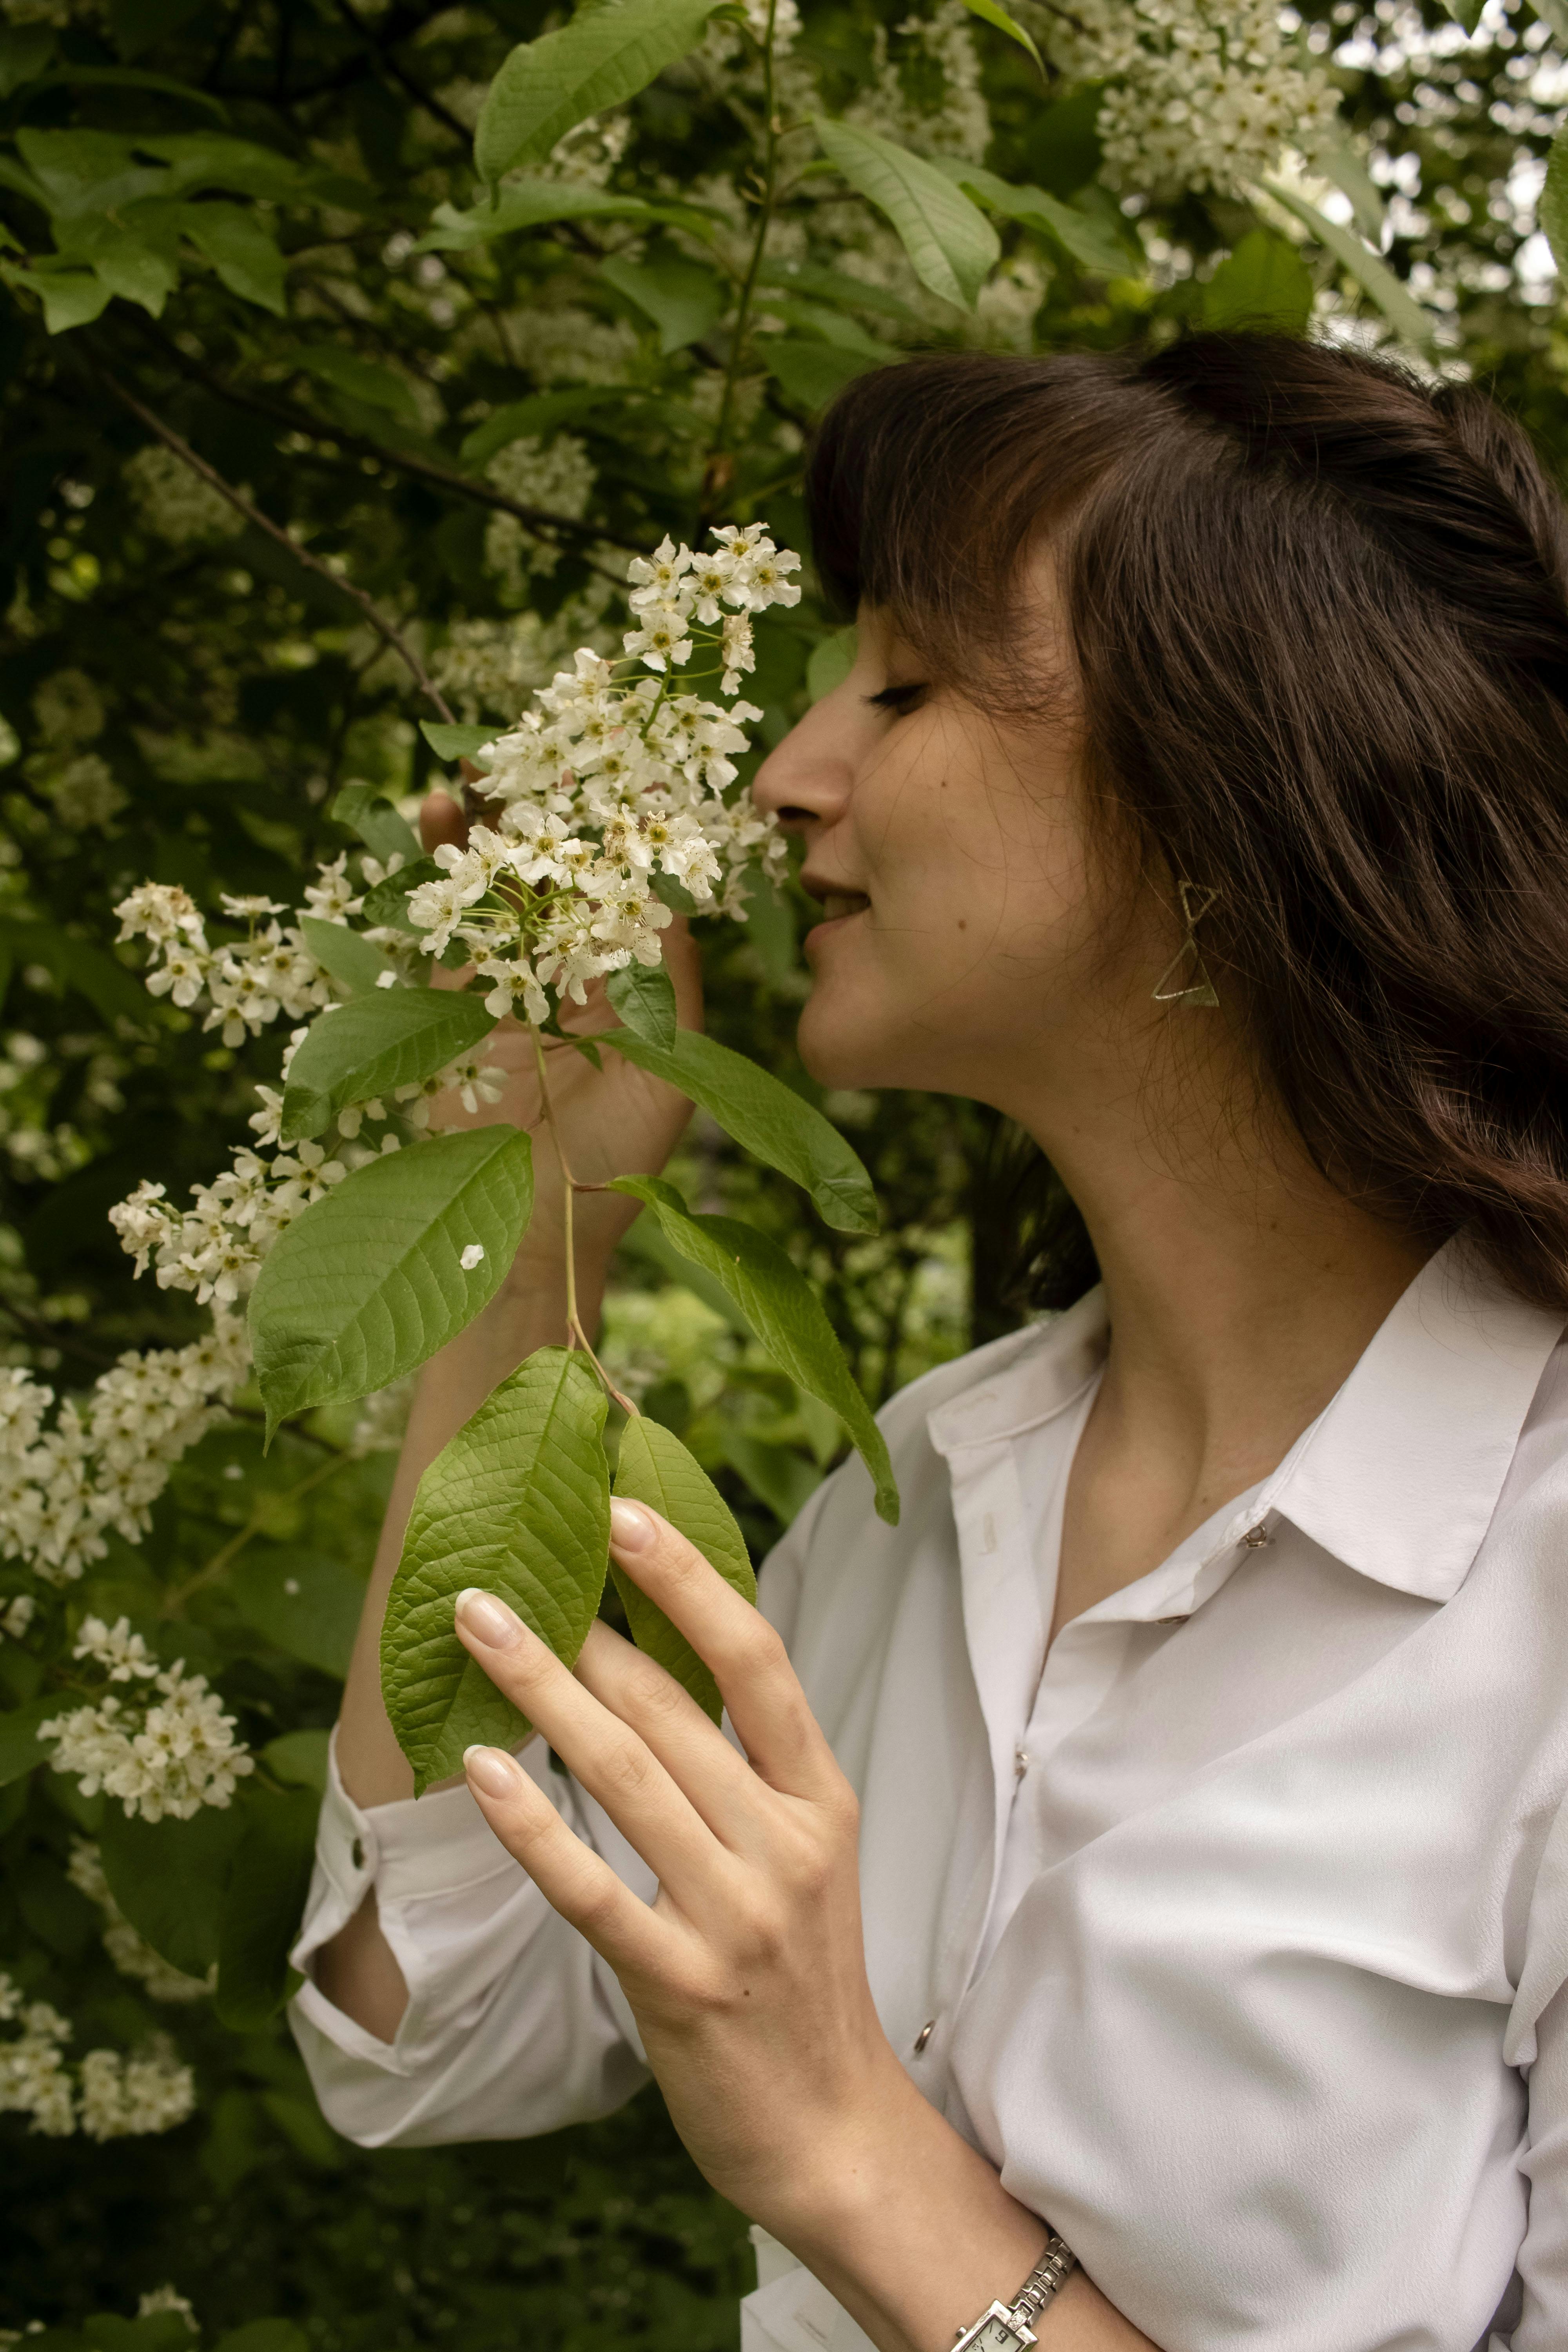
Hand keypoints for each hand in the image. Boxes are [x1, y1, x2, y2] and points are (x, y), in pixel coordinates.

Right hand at [417, 790, 699, 1292]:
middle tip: (544, 743)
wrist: (526, 1235)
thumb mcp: (669, 1072)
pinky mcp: (454, 998)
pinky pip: (451, 918)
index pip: (639, 885)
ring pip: (508, 884)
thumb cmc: (614, 1163)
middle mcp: (580, 973)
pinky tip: (439, 808)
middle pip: (568, 872)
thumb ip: (666, 983)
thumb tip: (673, 894)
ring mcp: (515, 981)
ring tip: (484, 760)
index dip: (630, 827)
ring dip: (496, 823)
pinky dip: (445, 865)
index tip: (624, 767)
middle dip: (554, 811)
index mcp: (641, 984)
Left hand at [451, 1495, 917, 2240]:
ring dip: (545, 1692)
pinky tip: (482, 1771)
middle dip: (586, 1625)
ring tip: (478, 1627)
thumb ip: (742, 1768)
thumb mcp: (802, 1856)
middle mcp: (786, 1846)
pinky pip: (593, 1890)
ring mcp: (737, 1917)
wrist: (831, 2132)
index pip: (756, 1661)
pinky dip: (533, 1827)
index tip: (621, 1513)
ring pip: (628, 1778)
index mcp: (821, 1801)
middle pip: (674, 1708)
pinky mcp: (682, 1985)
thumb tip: (650, 1658)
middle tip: (506, 1564)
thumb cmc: (799, 1978)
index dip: (687, 1580)